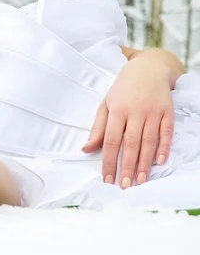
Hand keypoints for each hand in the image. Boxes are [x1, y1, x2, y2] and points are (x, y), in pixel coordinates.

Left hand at [83, 57, 174, 188]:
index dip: (108, 161)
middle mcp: (135, 111)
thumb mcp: (106, 105)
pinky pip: (167, 132)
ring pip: (149, 141)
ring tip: (140, 181)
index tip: (107, 179)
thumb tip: (86, 150)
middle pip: (130, 143)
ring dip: (145, 163)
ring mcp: (153, 111)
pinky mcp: (168, 111)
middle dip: (127, 166)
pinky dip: (164, 147)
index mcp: (116, 110)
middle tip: (124, 186)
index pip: (110, 140)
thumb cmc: (122, 90)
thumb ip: (97, 129)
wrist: (147, 69)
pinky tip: (160, 162)